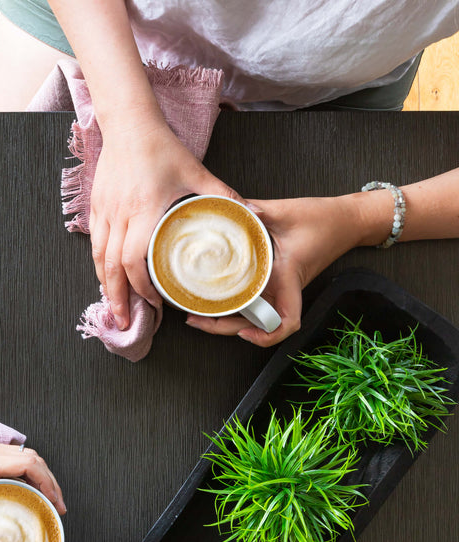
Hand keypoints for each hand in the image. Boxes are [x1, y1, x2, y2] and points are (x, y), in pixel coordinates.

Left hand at [0, 436, 65, 513]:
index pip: (29, 465)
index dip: (47, 483)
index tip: (54, 502)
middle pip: (34, 460)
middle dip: (51, 481)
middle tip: (58, 505)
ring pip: (27, 458)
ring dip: (43, 476)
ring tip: (49, 499)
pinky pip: (17, 459)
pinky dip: (31, 473)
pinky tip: (29, 488)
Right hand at [90, 122, 236, 328]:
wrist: (129, 125)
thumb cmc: (162, 149)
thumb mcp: (197, 172)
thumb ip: (223, 196)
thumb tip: (249, 218)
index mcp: (145, 212)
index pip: (135, 261)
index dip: (143, 288)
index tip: (156, 303)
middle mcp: (120, 216)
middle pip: (111, 269)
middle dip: (118, 299)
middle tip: (126, 322)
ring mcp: (104, 213)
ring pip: (98, 259)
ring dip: (104, 287)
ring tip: (113, 307)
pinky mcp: (96, 208)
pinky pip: (94, 245)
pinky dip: (99, 266)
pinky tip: (106, 278)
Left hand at [186, 196, 363, 345]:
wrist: (348, 219)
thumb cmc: (324, 218)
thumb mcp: (286, 211)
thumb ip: (257, 209)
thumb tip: (232, 207)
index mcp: (289, 277)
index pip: (287, 321)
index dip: (266, 335)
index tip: (243, 332)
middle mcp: (284, 288)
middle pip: (257, 324)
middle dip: (225, 328)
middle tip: (194, 319)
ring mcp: (280, 286)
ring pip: (252, 314)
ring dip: (226, 319)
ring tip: (196, 313)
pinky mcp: (276, 279)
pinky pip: (253, 298)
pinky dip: (235, 304)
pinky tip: (214, 298)